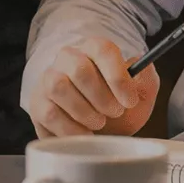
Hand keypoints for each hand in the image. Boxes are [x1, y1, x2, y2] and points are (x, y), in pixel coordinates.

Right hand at [30, 37, 160, 137]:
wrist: (97, 129)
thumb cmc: (117, 106)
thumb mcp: (139, 94)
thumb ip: (146, 78)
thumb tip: (141, 65)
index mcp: (95, 49)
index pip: (102, 50)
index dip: (117, 77)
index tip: (129, 101)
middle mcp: (68, 58)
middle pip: (79, 68)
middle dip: (101, 97)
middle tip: (114, 112)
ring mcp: (49, 79)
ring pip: (59, 87)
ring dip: (84, 111)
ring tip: (98, 122)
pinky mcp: (38, 103)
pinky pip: (49, 113)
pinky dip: (71, 129)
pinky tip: (85, 133)